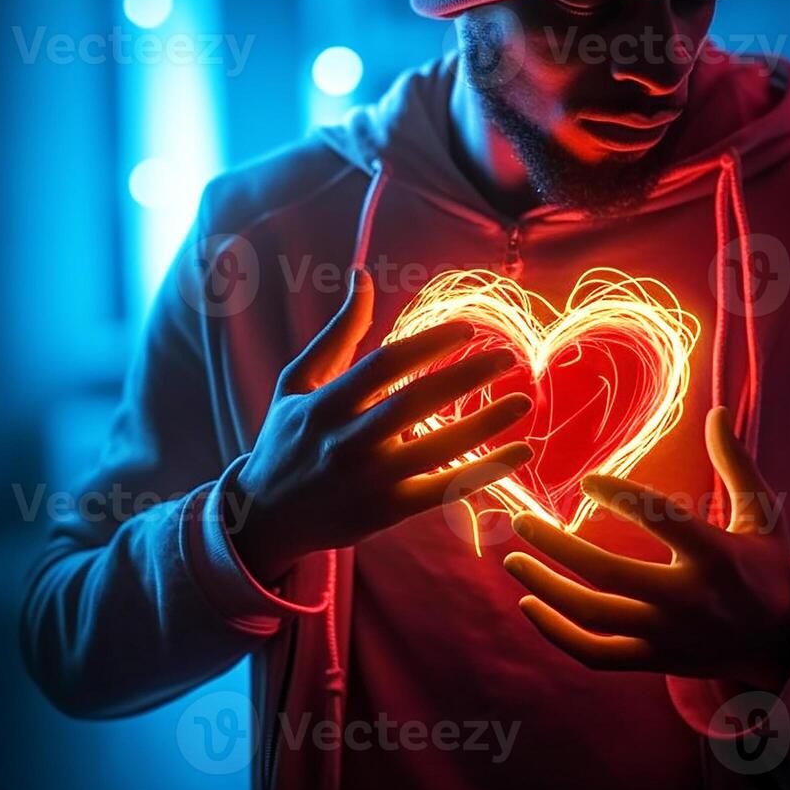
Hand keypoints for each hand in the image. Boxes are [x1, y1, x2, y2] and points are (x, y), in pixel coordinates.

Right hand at [228, 268, 534, 582]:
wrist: (266, 516)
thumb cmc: (287, 438)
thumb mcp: (298, 381)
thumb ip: (338, 333)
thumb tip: (362, 274)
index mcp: (326, 404)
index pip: (385, 365)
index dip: (428, 344)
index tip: (467, 329)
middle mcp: (347, 441)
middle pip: (416, 403)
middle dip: (466, 377)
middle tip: (508, 356)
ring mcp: (370, 480)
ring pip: (437, 449)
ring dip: (485, 424)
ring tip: (522, 400)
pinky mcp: (388, 512)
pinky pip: (445, 490)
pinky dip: (486, 472)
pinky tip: (521, 452)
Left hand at [503, 406, 789, 690]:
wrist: (780, 644)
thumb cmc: (766, 568)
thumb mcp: (762, 515)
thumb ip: (736, 464)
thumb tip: (717, 410)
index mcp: (717, 558)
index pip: (663, 521)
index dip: (623, 497)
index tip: (588, 481)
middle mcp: (689, 600)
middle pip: (609, 575)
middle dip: (558, 547)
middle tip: (523, 521)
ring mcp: (668, 636)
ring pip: (593, 617)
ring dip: (546, 589)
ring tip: (513, 558)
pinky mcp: (654, 661)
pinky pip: (594, 654)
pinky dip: (556, 634)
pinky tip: (529, 604)